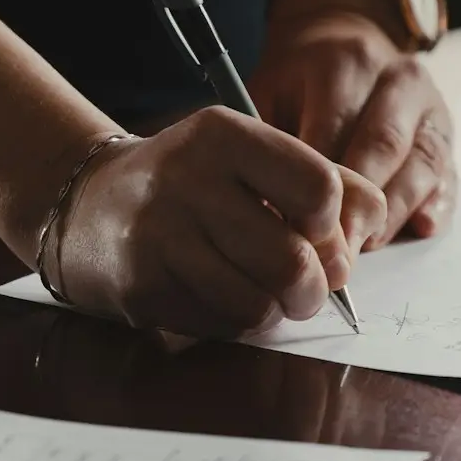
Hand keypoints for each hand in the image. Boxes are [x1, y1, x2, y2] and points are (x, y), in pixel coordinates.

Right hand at [49, 106, 388, 335]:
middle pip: (294, 260)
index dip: (333, 225)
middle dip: (313, 288)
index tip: (316, 231)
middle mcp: (187, 179)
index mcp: (223, 135)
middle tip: (306, 287)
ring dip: (275, 310)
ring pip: (260, 304)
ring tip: (262, 292)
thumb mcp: (249, 156)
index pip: (319, 188)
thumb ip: (321, 178)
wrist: (87, 204)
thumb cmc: (190, 183)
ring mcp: (159, 236)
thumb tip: (372, 225)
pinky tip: (218, 296)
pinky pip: (221, 326)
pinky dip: (235, 323)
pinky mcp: (142, 286)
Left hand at [250, 0, 457, 247]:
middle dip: (358, 205)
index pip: (334, 130)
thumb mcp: (269, 93)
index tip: (297, 228)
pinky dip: (436, 205)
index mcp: (347, 63)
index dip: (317, 186)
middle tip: (333, 251)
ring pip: (421, 164)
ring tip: (365, 246)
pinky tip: (419, 228)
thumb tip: (270, 212)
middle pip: (383, 147)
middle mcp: (398, 79)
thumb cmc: (298, 82)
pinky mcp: (446, 134)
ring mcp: (430, 106)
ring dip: (394, 213)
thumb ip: (271, 144)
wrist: (343, 41)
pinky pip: (448, 174)